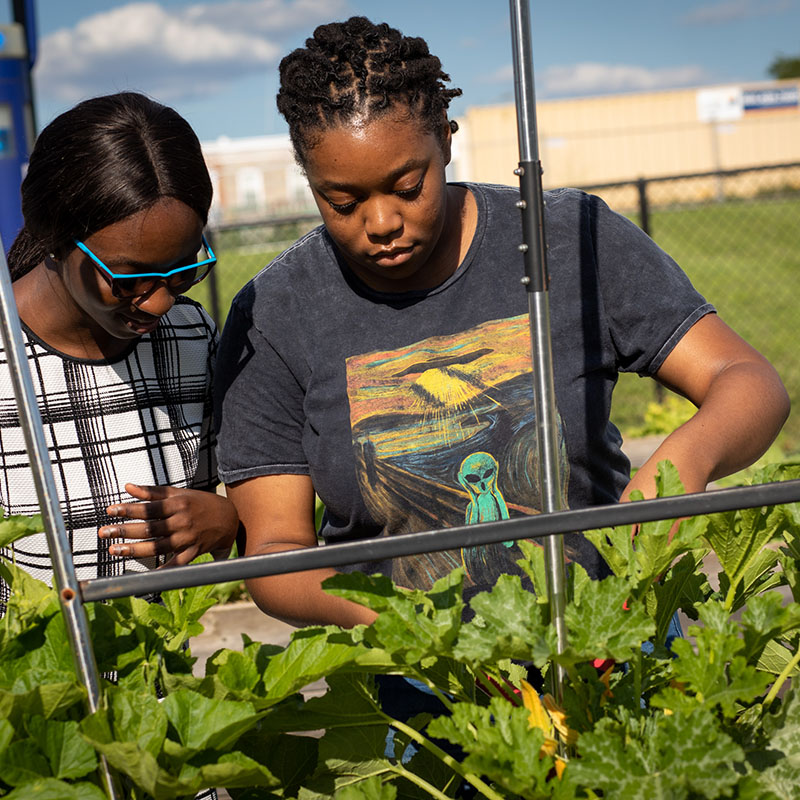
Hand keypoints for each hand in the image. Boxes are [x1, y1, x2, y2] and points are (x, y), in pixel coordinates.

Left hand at [99, 483, 238, 566]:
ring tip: (114, 550)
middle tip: (104, 532)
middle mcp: (182, 521)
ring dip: (134, 550)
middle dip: (124, 530)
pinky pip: (175, 563)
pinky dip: (162, 570)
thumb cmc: (199, 503)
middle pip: (149, 528)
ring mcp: (187, 538)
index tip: (109, 510)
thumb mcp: (178, 493)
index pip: (148, 507)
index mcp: (177, 504)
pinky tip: (145, 575)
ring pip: (157, 547)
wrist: (229, 518)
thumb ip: (152, 492)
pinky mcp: (193, 552)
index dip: (128, 509)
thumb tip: (127, 487)